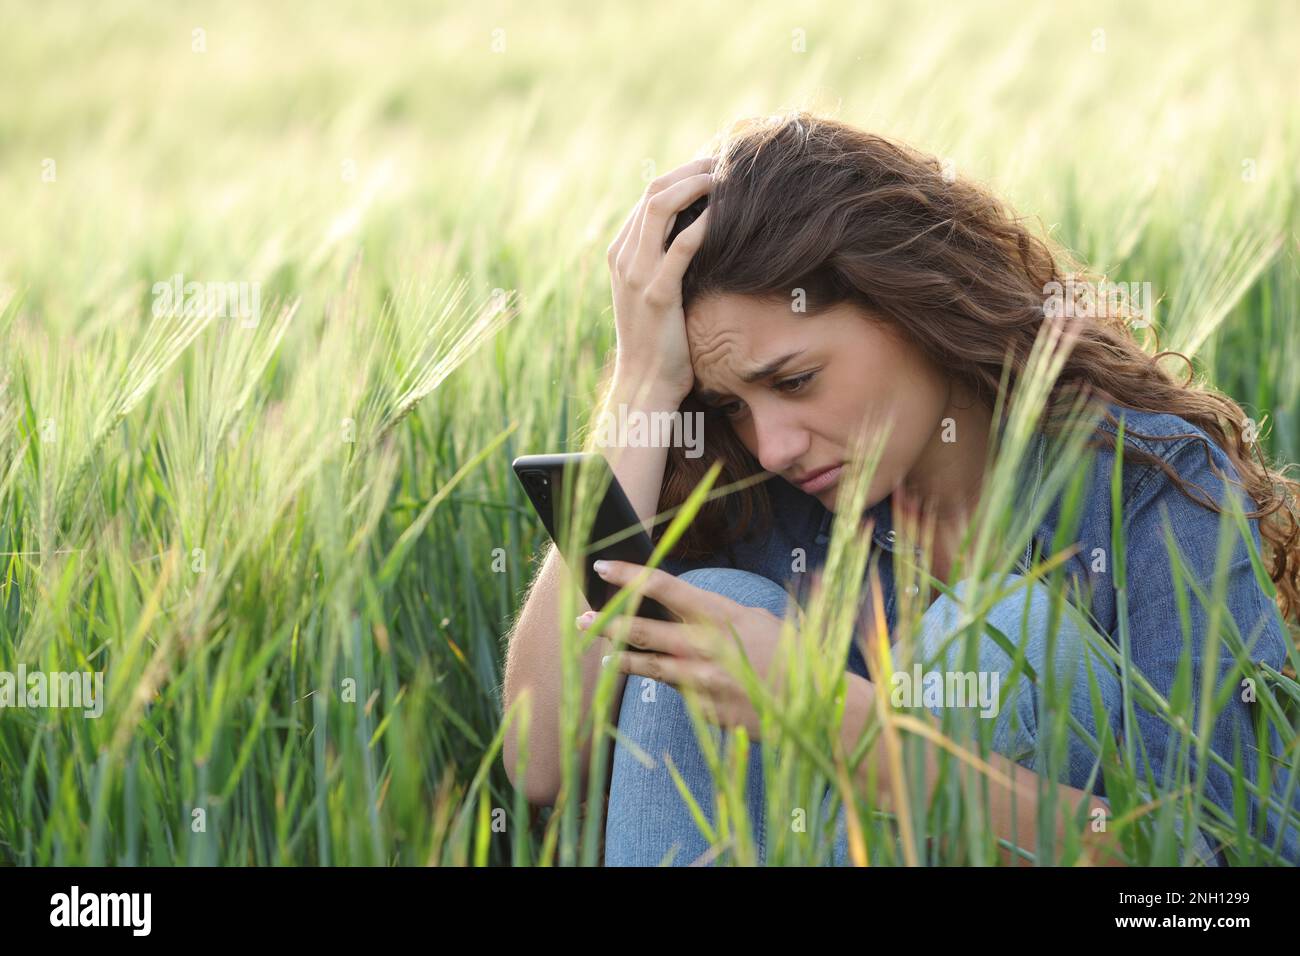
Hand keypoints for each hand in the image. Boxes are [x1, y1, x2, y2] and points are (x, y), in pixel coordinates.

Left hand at [578, 560, 790, 739]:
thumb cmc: (788, 654)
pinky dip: (670, 684)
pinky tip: (667, 681)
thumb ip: (715, 613)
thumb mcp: (755, 619)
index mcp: (718, 614)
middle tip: (581, 618)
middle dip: (606, 623)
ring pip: (646, 666)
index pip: (661, 586)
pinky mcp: (702, 708)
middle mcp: (703, 646)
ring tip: (602, 656)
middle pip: (640, 630)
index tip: (602, 566)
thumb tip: (683, 605)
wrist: (812, 706)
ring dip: (620, 659)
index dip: (627, 574)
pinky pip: (677, 691)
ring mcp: (700, 681)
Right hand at [605, 156, 714, 404]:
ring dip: (697, 185)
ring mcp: (636, 274)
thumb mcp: (656, 293)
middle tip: (727, 164)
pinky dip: (704, 222)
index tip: (716, 168)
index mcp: (621, 253)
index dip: (684, 174)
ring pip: (660, 206)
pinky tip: (726, 214)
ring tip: (727, 179)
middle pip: (654, 190)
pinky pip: (680, 245)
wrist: (645, 383)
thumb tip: (700, 235)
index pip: (649, 195)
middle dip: (692, 170)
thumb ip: (666, 263)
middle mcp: (623, 257)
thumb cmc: (660, 340)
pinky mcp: (657, 294)